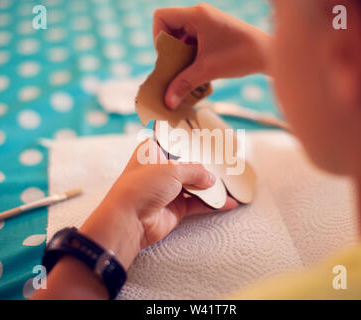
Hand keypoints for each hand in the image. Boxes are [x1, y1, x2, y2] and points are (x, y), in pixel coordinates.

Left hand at [80, 139, 237, 268]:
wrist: (129, 221)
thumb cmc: (140, 187)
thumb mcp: (172, 170)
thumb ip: (195, 171)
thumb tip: (211, 178)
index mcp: (152, 152)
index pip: (174, 141)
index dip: (190, 139)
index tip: (208, 137)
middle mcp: (160, 169)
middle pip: (188, 164)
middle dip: (206, 165)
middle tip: (226, 161)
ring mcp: (167, 189)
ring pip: (194, 185)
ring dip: (211, 186)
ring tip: (231, 182)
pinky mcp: (174, 208)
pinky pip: (197, 203)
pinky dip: (212, 203)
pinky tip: (227, 202)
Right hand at [153, 3, 271, 108]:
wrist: (267, 54)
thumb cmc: (241, 56)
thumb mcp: (208, 71)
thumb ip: (184, 84)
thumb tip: (167, 102)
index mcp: (196, 15)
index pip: (161, 16)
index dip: (158, 36)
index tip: (167, 56)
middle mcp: (200, 15)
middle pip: (169, 27)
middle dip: (169, 50)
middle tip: (174, 69)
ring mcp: (206, 23)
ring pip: (180, 36)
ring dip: (180, 55)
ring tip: (186, 72)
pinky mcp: (212, 32)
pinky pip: (192, 41)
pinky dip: (190, 55)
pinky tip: (196, 70)